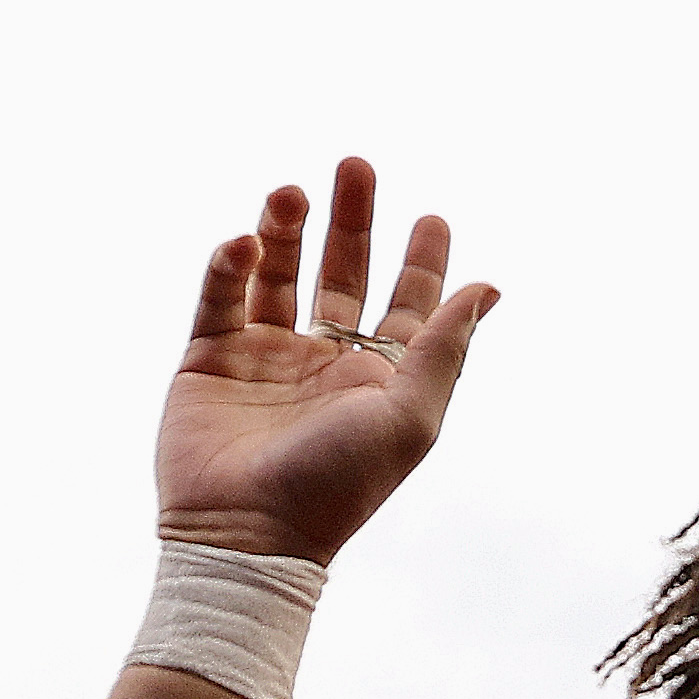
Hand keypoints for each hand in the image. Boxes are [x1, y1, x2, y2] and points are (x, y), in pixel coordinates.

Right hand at [155, 160, 497, 565]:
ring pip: (279, 274)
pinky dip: (231, 263)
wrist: (247, 533)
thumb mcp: (408, 418)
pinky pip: (221, 295)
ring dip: (286, 229)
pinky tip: (246, 244)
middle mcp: (323, 363)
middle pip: (341, 273)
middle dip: (352, 220)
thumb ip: (444, 349)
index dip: (421, 263)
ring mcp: (265, 358)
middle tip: (356, 164)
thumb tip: (489, 288)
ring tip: (292, 192)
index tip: (432, 217)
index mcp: (377, 380)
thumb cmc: (337, 486)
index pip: (405, 307)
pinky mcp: (209, 359)